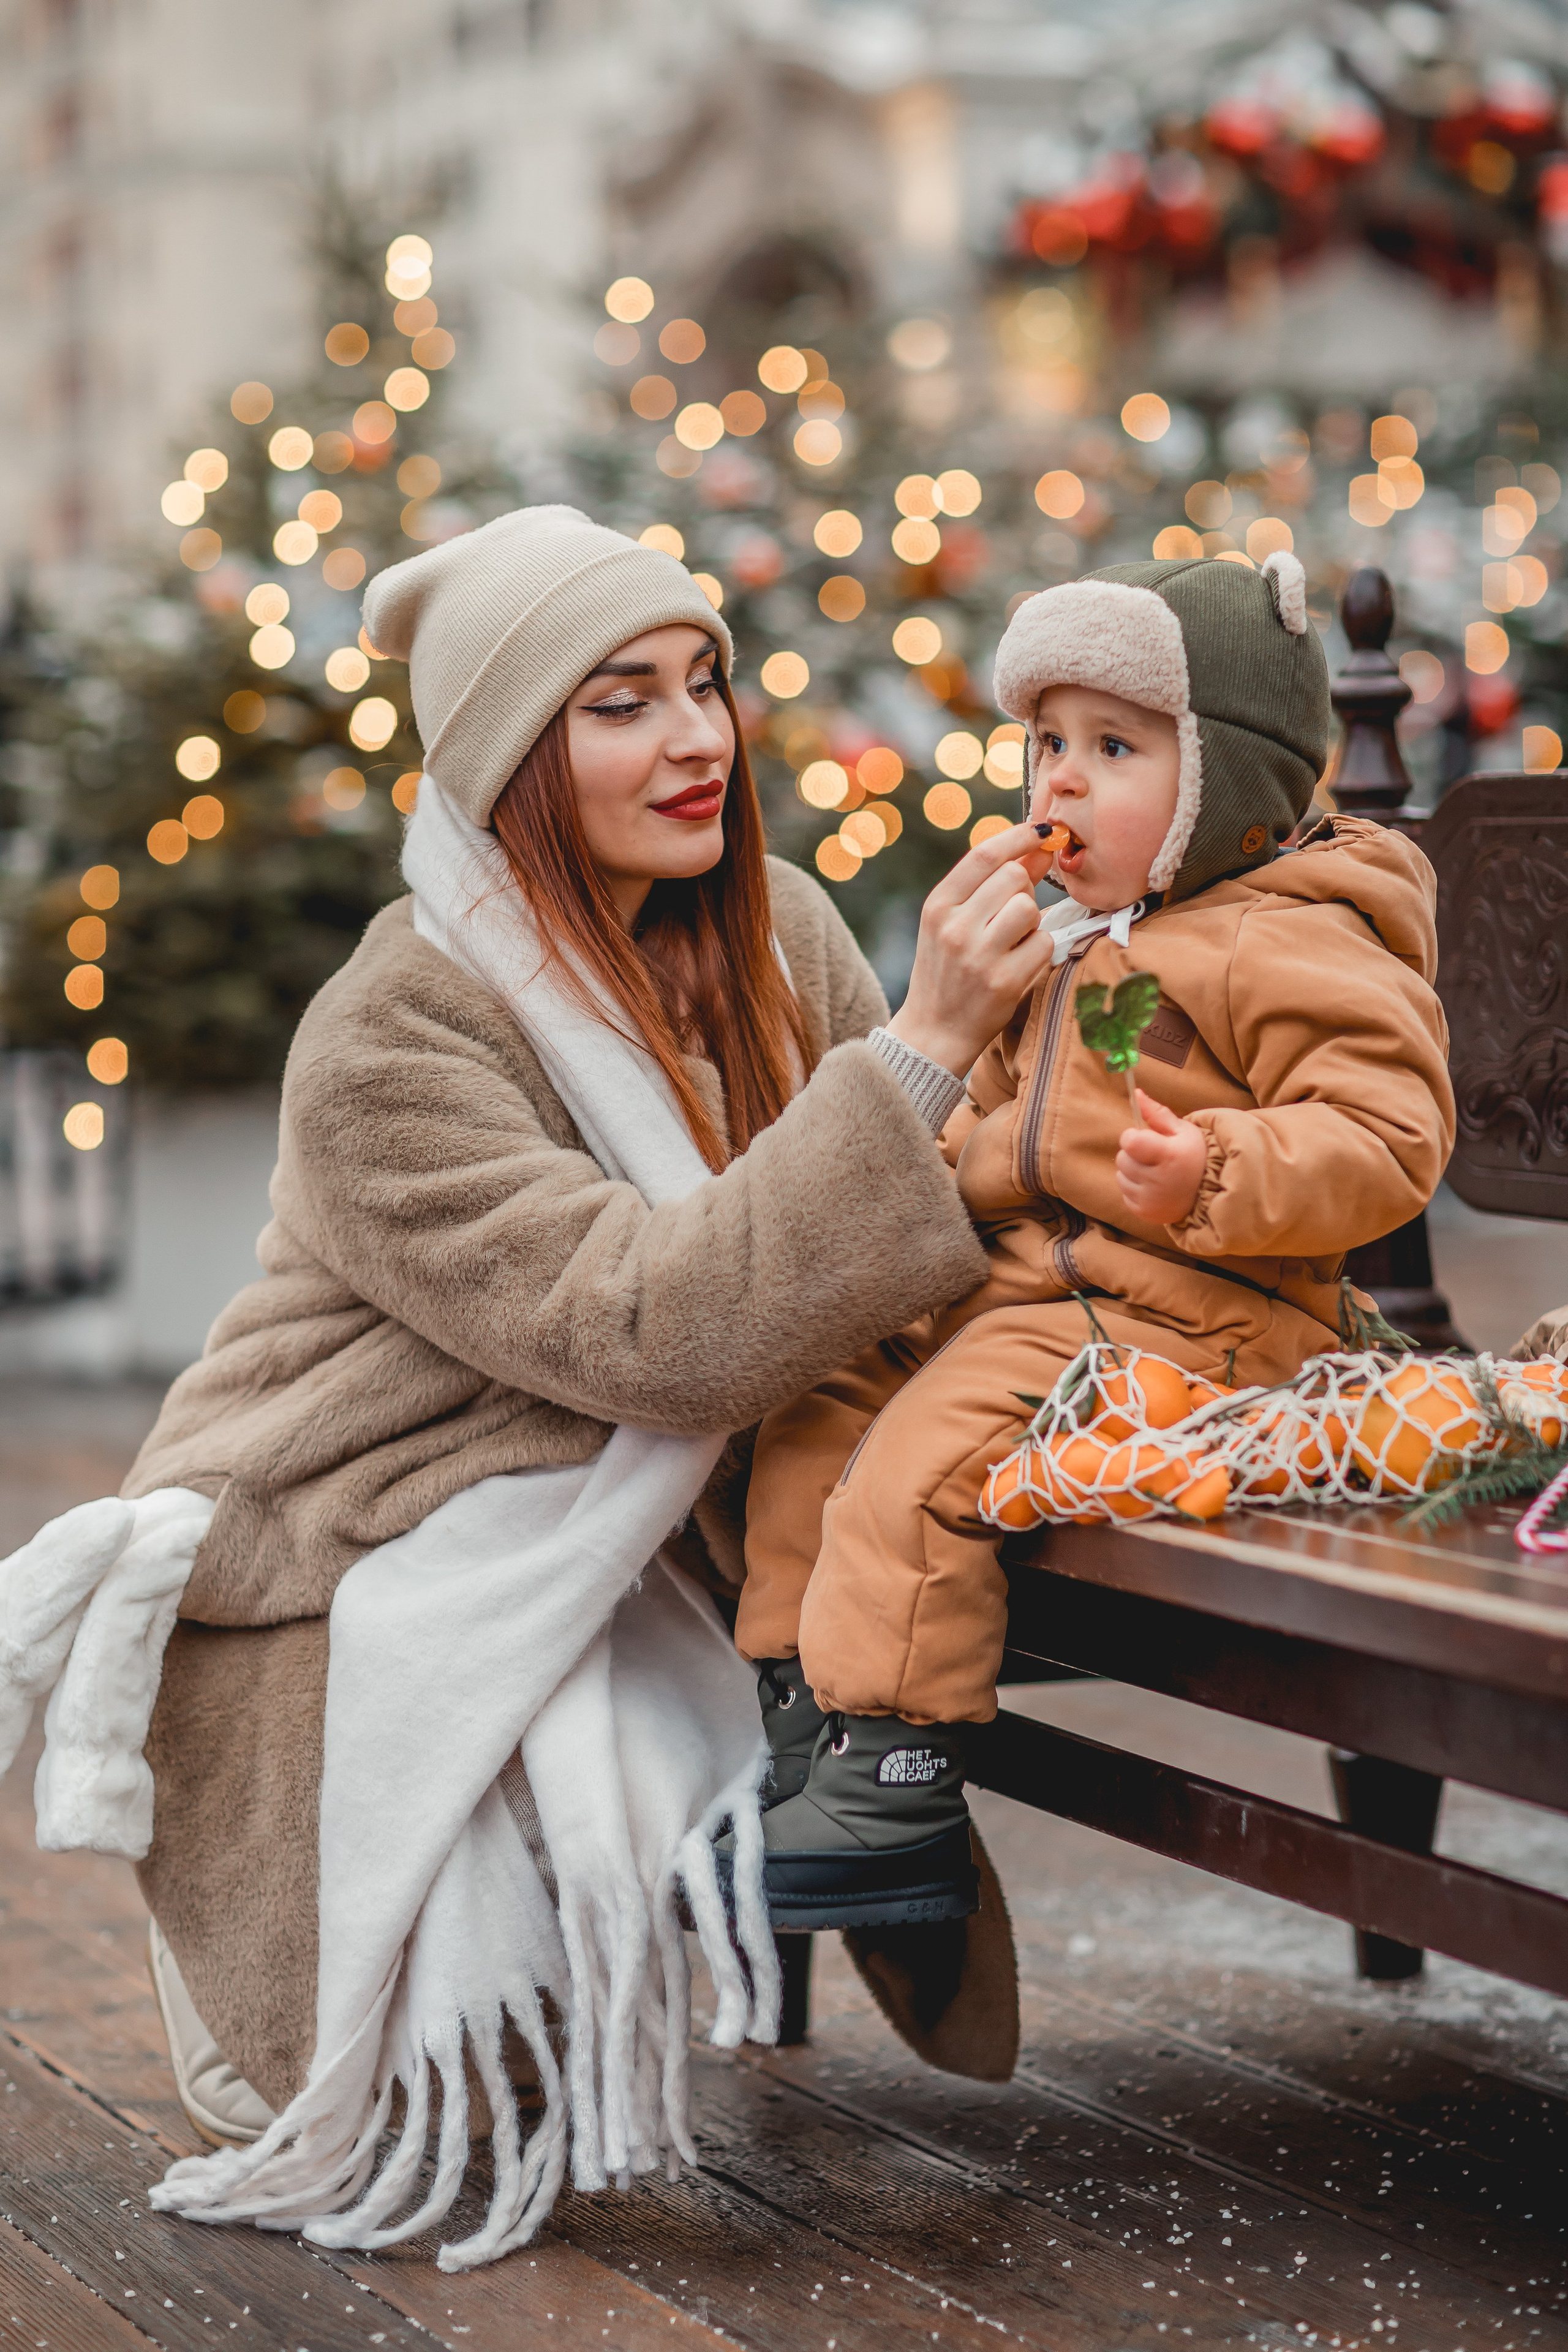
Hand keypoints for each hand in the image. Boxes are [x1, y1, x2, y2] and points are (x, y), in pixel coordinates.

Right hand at [885, 823, 1057, 1076]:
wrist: (934, 1031)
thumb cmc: (947, 970)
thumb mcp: (952, 921)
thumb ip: (990, 883)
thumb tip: (1038, 845)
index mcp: (937, 906)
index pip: (984, 854)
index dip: (1019, 836)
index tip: (1041, 832)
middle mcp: (954, 927)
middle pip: (1013, 878)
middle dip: (1023, 890)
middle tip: (1010, 916)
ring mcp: (979, 956)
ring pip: (1030, 908)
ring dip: (1031, 921)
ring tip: (1012, 941)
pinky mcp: (1005, 982)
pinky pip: (1043, 943)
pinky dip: (1038, 951)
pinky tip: (1017, 964)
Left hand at [1115, 1088, 1207, 1226]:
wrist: (1208, 1193)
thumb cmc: (1194, 1156)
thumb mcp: (1182, 1131)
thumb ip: (1157, 1113)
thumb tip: (1136, 1093)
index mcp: (1170, 1155)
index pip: (1130, 1142)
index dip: (1132, 1136)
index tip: (1144, 1138)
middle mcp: (1159, 1180)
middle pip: (1122, 1159)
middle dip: (1134, 1154)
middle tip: (1153, 1156)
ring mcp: (1151, 1199)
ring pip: (1120, 1176)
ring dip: (1132, 1171)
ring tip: (1154, 1171)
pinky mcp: (1144, 1212)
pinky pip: (1124, 1193)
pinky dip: (1134, 1188)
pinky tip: (1153, 1186)